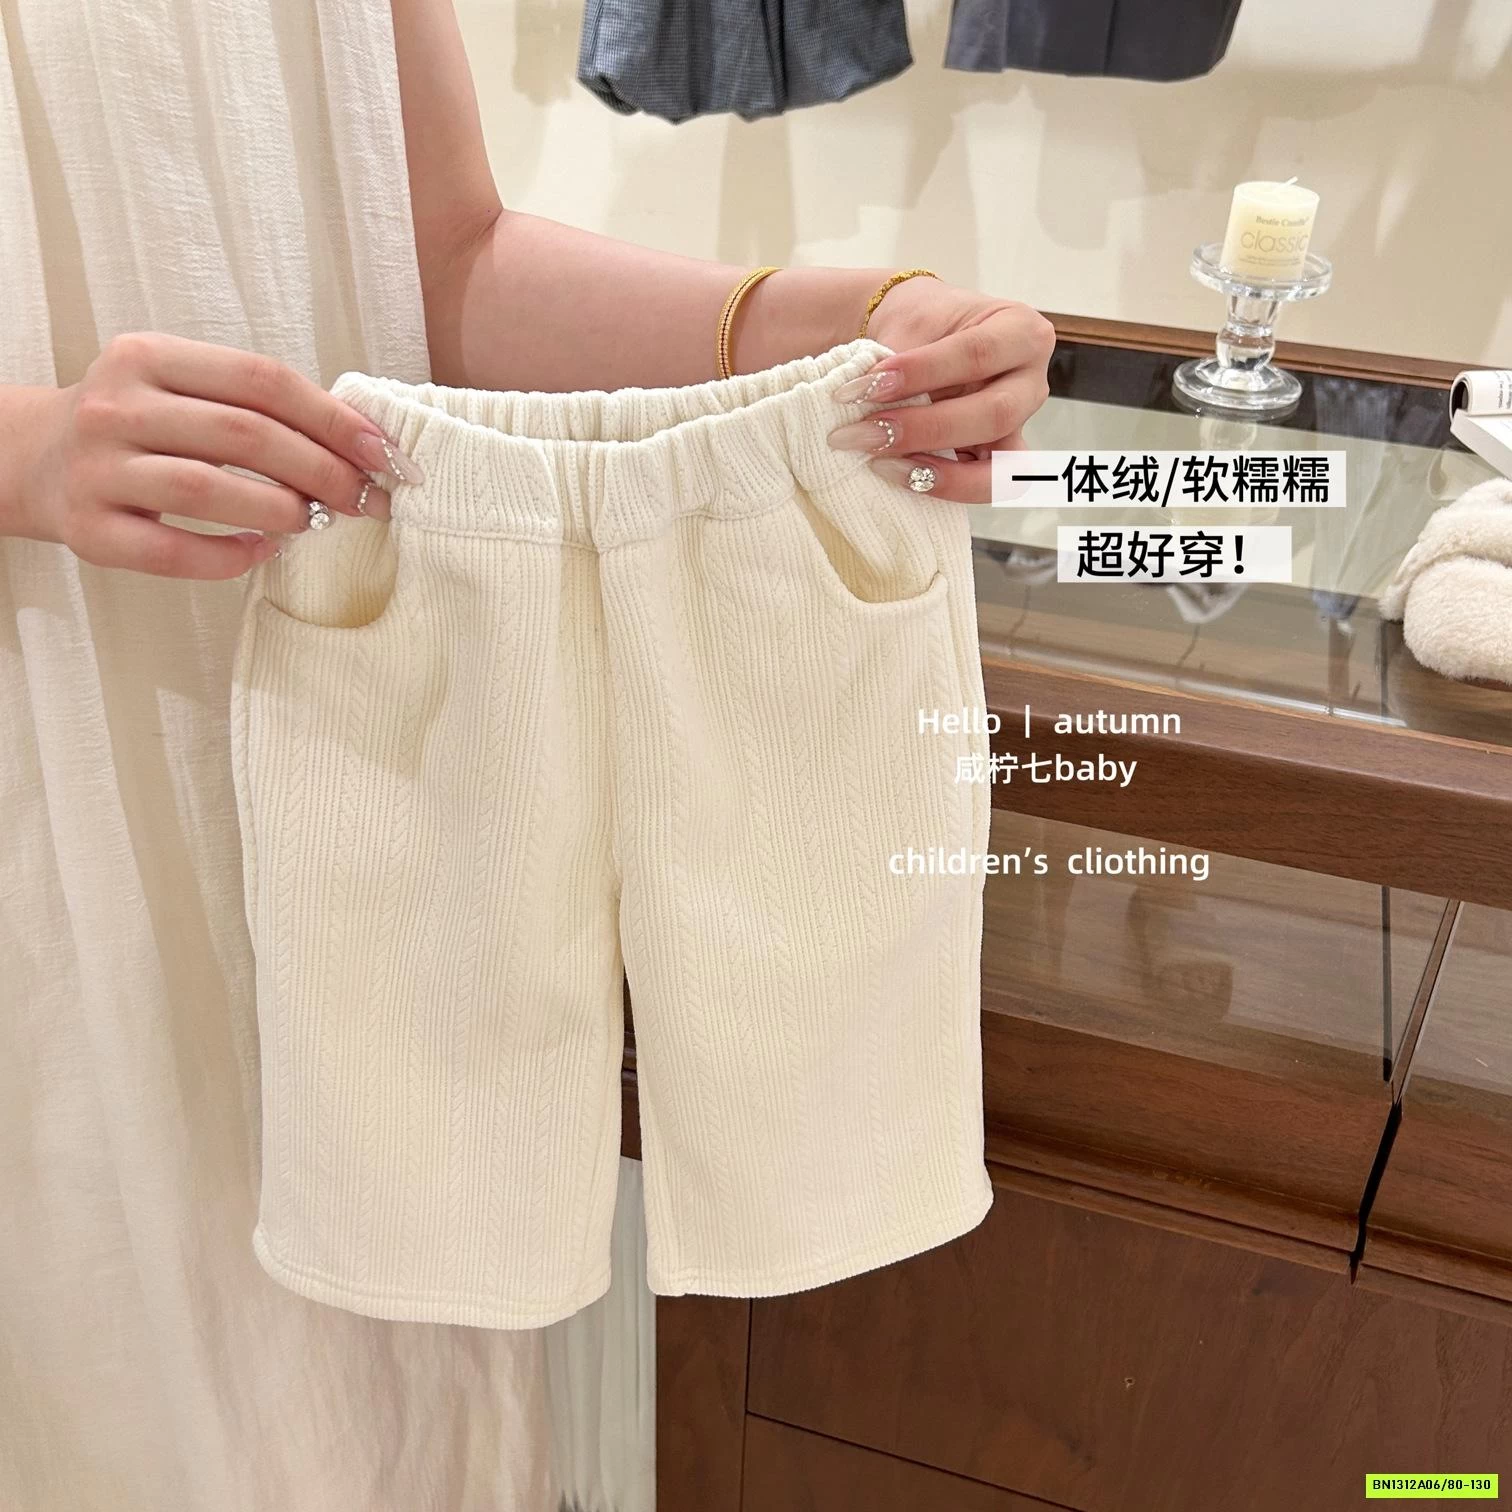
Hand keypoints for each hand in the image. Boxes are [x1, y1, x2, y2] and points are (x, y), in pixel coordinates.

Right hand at [16, 332, 420, 579]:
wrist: (33, 459)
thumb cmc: (137, 427)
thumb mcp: (181, 389)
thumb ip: (255, 404)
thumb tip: (359, 444)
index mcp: (148, 357)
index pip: (262, 380)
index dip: (333, 418)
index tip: (383, 453)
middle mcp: (117, 406)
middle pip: (244, 434)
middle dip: (322, 470)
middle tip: (364, 499)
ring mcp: (97, 469)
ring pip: (207, 489)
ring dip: (280, 510)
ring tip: (313, 521)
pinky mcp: (90, 530)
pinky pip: (172, 551)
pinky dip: (228, 556)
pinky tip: (260, 551)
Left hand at [825, 276, 1055, 502]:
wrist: (920, 334)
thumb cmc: (924, 323)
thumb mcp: (913, 325)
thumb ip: (901, 362)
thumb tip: (866, 402)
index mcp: (1021, 332)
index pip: (977, 354)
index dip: (921, 373)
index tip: (865, 385)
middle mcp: (1031, 382)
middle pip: (994, 415)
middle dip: (924, 429)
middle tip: (864, 433)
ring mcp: (1020, 426)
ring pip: (1000, 466)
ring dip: (938, 472)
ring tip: (881, 464)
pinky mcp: (1000, 457)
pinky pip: (984, 486)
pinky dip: (942, 485)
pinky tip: (898, 474)